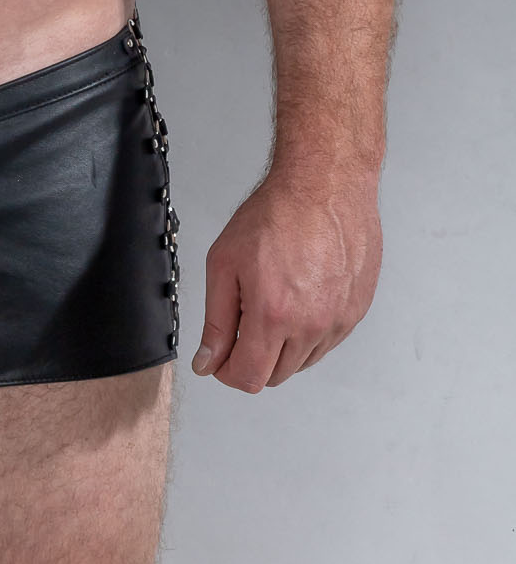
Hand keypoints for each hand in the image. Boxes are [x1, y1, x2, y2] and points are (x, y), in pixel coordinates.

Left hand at [190, 163, 381, 389]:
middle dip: (252, 357)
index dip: (226, 372)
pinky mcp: (356, 312)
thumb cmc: (277, 213)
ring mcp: (339, 321)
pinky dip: (307, 332)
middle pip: (275, 375)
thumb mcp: (225, 262)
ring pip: (302, 361)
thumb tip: (208, 361)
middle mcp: (312, 325)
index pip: (249, 378)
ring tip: (273, 298)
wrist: (325, 185)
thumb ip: (216, 320)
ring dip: (281, 346)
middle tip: (243, 317)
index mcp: (274, 315)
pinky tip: (298, 296)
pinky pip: (326, 343)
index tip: (219, 357)